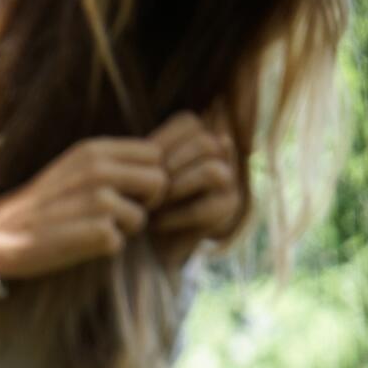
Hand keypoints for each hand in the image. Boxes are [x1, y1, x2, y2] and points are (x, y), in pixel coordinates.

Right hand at [0, 137, 167, 279]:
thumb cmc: (40, 206)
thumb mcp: (73, 169)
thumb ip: (109, 164)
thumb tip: (153, 167)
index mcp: (94, 151)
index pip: (154, 155)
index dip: (148, 177)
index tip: (129, 194)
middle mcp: (99, 170)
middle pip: (160, 182)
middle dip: (146, 203)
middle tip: (118, 217)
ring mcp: (98, 202)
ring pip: (141, 218)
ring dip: (122, 231)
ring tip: (90, 230)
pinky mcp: (96, 233)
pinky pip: (119, 244)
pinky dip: (103, 250)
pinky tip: (78, 245)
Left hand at [148, 112, 242, 268]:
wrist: (148, 246)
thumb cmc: (139, 201)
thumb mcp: (139, 172)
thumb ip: (149, 153)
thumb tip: (154, 146)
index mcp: (198, 133)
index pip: (188, 122)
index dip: (159, 144)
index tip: (138, 168)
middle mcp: (221, 152)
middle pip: (205, 143)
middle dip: (168, 168)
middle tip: (145, 190)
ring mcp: (230, 180)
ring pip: (212, 172)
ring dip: (175, 190)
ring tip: (153, 205)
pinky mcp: (228, 209)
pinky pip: (205, 208)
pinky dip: (175, 216)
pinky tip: (156, 224)